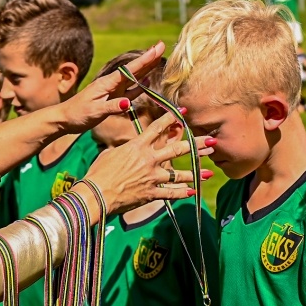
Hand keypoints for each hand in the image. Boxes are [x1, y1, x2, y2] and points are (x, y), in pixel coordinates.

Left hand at [57, 43, 164, 133]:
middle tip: (162, 46)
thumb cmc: (77, 114)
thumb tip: (128, 103)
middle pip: (134, 69)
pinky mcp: (113, 99)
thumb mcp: (95, 111)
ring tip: (158, 59)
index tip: (157, 47)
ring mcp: (113, 91)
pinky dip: (140, 85)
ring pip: (134, 78)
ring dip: (146, 68)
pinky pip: (130, 90)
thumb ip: (112, 106)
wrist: (65, 119)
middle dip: (148, 58)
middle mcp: (112, 84)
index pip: (130, 69)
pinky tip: (147, 80)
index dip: (145, 59)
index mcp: (108, 83)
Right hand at [83, 111, 211, 214]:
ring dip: (195, 172)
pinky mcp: (151, 193)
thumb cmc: (97, 173)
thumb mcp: (110, 154)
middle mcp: (148, 159)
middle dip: (196, 144)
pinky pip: (170, 193)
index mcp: (137, 146)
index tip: (184, 111)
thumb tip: (125, 149)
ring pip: (179, 174)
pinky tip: (193, 192)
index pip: (157, 128)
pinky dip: (182, 193)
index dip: (172, 118)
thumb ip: (124, 150)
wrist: (95, 194)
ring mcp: (152, 177)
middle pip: (177, 149)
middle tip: (211, 141)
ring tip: (208, 172)